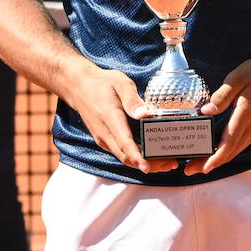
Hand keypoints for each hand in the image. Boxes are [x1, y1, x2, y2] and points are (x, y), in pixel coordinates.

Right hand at [65, 67, 179, 173]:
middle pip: (126, 156)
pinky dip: (135, 158)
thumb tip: (144, 114)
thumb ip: (132, 99)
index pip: (124, 142)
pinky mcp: (104, 140)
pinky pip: (120, 153)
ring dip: (144, 163)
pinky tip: (151, 155)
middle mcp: (104, 133)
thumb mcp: (120, 82)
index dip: (136, 157)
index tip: (147, 167)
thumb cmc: (103, 83)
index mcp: (110, 117)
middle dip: (149, 164)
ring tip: (167, 162)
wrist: (79, 86)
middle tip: (171, 164)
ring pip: (123, 158)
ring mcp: (103, 138)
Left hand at [183, 49, 250, 175]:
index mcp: (247, 113)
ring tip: (198, 164)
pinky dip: (228, 151)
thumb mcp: (237, 78)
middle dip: (211, 162)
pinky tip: (216, 151)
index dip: (216, 157)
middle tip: (190, 170)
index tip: (204, 168)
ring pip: (236, 150)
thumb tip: (206, 111)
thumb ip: (221, 96)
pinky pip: (241, 144)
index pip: (230, 141)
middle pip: (231, 151)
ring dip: (218, 159)